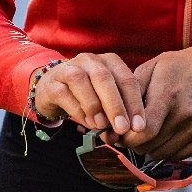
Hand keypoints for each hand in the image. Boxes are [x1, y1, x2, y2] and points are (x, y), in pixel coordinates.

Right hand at [31, 52, 146, 137]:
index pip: (126, 79)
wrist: (52, 89)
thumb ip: (118, 109)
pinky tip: (86, 123)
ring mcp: (68, 68)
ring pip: (81, 81)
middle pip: (104, 78)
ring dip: (94, 106)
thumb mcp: (106, 98)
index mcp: (109, 61)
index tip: (140, 126)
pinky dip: (77, 110)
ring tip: (102, 126)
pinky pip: (64, 94)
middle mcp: (90, 60)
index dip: (134, 103)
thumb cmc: (87, 94)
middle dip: (115, 105)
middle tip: (122, 128)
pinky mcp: (52, 83)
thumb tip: (129, 131)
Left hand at [122, 40, 191, 158]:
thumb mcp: (153, 68)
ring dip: (150, 147)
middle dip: (135, 143)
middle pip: (149, 146)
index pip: (144, 132)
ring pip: (161, 154)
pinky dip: (167, 150)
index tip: (122, 133)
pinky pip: (177, 156)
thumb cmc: (181, 67)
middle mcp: (186, 114)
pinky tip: (167, 134)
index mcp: (169, 94)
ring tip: (150, 131)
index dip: (127, 137)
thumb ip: (131, 93)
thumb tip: (113, 118)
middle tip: (133, 132)